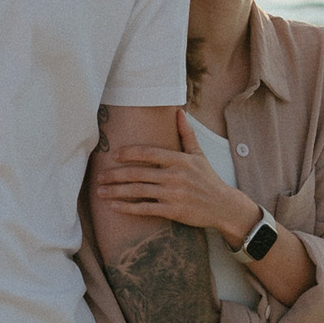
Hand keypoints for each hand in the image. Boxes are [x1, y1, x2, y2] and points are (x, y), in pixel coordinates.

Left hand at [92, 111, 255, 241]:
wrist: (224, 206)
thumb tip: (179, 111)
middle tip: (99, 175)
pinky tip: (114, 206)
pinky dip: (127, 208)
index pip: (149, 152)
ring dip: (116, 191)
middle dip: (115, 174)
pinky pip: (145, 208)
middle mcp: (175, 176)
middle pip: (138, 173)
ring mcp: (173, 194)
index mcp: (180, 160)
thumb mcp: (199, 155)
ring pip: (138, 191)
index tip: (114, 155)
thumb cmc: (208, 179)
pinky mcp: (173, 211)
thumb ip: (186, 133)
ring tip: (100, 191)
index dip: (129, 152)